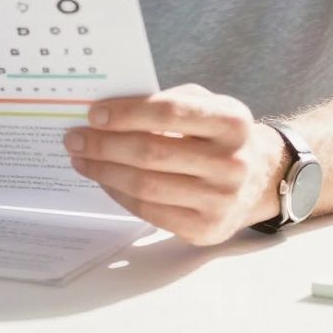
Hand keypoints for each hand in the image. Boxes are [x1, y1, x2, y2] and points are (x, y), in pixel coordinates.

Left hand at [63, 84, 284, 244]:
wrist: (259, 180)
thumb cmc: (219, 136)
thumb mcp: (207, 105)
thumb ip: (167, 103)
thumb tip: (107, 114)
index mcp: (233, 122)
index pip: (171, 113)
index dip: (127, 114)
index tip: (94, 115)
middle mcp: (232, 163)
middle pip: (152, 153)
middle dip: (104, 145)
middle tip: (74, 139)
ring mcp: (220, 200)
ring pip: (146, 185)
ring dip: (104, 171)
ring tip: (81, 160)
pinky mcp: (206, 229)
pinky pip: (149, 211)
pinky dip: (119, 194)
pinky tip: (104, 180)